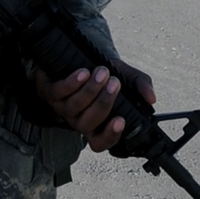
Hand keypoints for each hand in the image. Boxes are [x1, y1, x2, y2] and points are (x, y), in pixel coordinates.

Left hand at [34, 61, 156, 153]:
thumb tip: (151, 98)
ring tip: (102, 72)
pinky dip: (72, 82)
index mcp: (96, 123)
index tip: (120, 120)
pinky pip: (58, 92)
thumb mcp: (125, 77)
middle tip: (115, 83)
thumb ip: (140, 86)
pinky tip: (83, 72)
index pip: (100, 142)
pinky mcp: (48, 92)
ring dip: (90, 90)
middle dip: (103, 103)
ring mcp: (61, 108)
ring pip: (74, 108)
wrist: (77, 56)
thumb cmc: (102, 73)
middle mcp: (77, 120)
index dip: (110, 136)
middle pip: (88, 124)